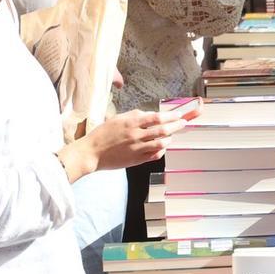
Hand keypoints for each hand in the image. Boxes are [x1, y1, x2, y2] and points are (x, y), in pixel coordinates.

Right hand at [63, 108, 189, 176]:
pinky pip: (155, 155)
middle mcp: (136, 135)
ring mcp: (137, 148)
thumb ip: (134, 116)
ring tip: (172, 135)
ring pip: (161, 143)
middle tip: (183, 122)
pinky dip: (161, 150)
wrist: (91, 152)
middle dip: (176, 125)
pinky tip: (163, 147)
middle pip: (163, 129)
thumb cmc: (102, 134)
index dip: (170, 115)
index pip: (157, 117)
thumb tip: (149, 115)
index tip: (178, 114)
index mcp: (131, 122)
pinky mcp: (136, 160)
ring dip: (170, 138)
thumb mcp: (117, 118)